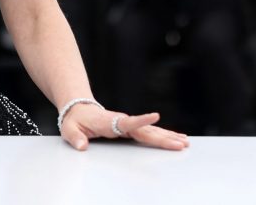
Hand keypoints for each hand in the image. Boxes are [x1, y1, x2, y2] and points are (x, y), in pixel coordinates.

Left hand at [60, 104, 188, 150]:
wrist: (79, 109)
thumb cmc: (75, 120)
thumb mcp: (70, 129)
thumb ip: (75, 138)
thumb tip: (82, 146)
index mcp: (109, 122)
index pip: (127, 122)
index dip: (141, 120)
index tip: (156, 116)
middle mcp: (122, 122)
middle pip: (146, 130)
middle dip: (164, 137)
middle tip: (181, 144)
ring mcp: (128, 124)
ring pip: (152, 131)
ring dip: (169, 136)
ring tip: (185, 142)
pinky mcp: (132, 127)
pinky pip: (150, 132)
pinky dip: (164, 135)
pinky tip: (177, 138)